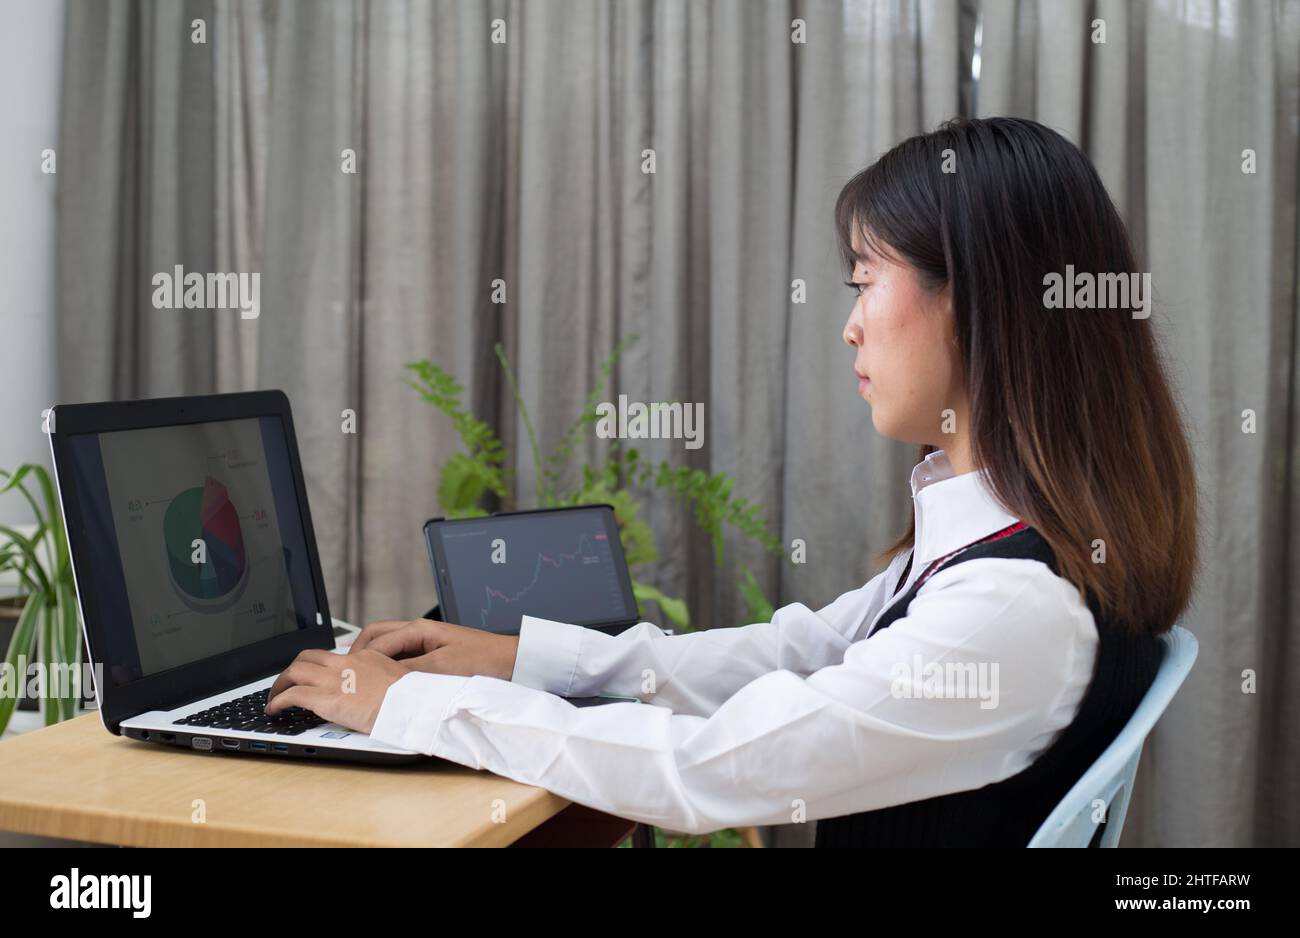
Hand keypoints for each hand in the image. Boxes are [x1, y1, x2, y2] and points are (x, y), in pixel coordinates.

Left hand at [265, 648, 409, 734]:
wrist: (413, 704)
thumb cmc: (412, 698)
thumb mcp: (399, 680)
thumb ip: (383, 680)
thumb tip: (380, 690)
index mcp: (365, 658)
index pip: (333, 656)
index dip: (317, 666)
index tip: (314, 677)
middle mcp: (346, 664)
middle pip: (308, 657)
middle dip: (292, 670)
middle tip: (287, 683)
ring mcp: (334, 680)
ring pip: (294, 672)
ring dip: (280, 685)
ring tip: (274, 698)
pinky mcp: (326, 698)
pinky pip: (293, 695)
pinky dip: (278, 701)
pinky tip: (275, 710)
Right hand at [350, 617, 519, 680]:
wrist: (511, 663)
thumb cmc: (484, 659)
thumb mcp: (442, 668)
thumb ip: (410, 671)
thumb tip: (381, 678)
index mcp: (419, 629)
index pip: (376, 640)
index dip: (358, 658)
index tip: (345, 673)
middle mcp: (419, 633)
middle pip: (376, 638)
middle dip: (358, 654)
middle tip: (346, 674)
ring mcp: (424, 644)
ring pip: (387, 649)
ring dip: (373, 662)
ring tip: (360, 680)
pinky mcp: (431, 656)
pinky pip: (401, 660)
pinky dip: (388, 669)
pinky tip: (385, 684)